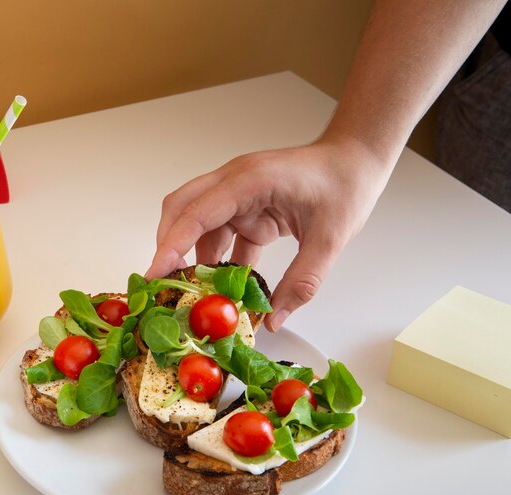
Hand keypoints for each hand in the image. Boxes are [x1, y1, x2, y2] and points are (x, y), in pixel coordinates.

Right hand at [146, 138, 391, 331]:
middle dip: (168, 246)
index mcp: (250, 181)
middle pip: (181, 209)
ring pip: (198, 224)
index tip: (154, 273)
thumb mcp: (330, 237)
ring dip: (195, 258)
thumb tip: (273, 319)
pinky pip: (221, 234)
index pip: (196, 213)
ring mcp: (238, 194)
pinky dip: (219, 260)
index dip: (171, 245)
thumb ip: (302, 281)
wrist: (357, 159)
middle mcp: (234, 182)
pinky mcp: (246, 206)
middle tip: (163, 283)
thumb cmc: (345, 183)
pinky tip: (227, 284)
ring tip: (197, 292)